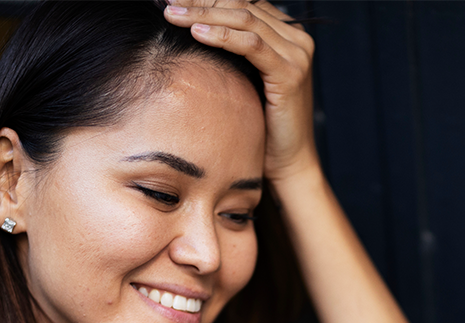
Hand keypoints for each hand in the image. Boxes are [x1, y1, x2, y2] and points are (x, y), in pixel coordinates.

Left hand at [163, 0, 318, 180]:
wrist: (288, 163)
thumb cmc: (263, 129)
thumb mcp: (247, 82)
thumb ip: (235, 55)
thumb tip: (195, 31)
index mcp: (287, 36)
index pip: (244, 3)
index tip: (174, 0)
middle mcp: (297, 39)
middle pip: (242, 4)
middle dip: (202, 0)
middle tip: (168, 0)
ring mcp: (296, 55)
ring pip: (245, 18)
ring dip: (204, 13)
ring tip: (173, 14)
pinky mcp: (290, 73)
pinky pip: (250, 45)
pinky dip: (222, 35)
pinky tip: (196, 32)